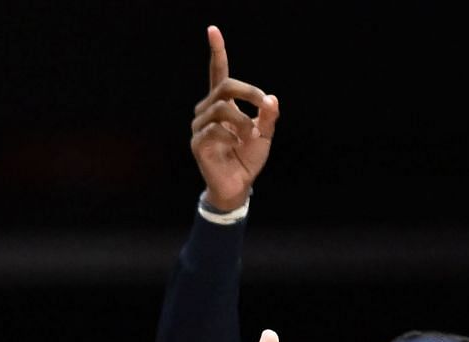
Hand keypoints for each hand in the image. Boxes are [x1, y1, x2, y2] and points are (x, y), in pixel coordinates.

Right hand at [192, 26, 278, 211]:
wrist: (238, 184)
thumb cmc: (248, 157)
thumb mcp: (266, 133)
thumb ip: (269, 115)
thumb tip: (271, 99)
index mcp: (223, 103)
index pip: (218, 72)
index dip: (217, 51)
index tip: (212, 30)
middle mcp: (208, 110)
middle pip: (225, 86)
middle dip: (249, 92)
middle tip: (264, 105)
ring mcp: (200, 126)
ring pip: (222, 108)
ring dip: (242, 121)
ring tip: (248, 135)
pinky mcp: (197, 143)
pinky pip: (215, 129)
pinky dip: (232, 137)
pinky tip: (235, 146)